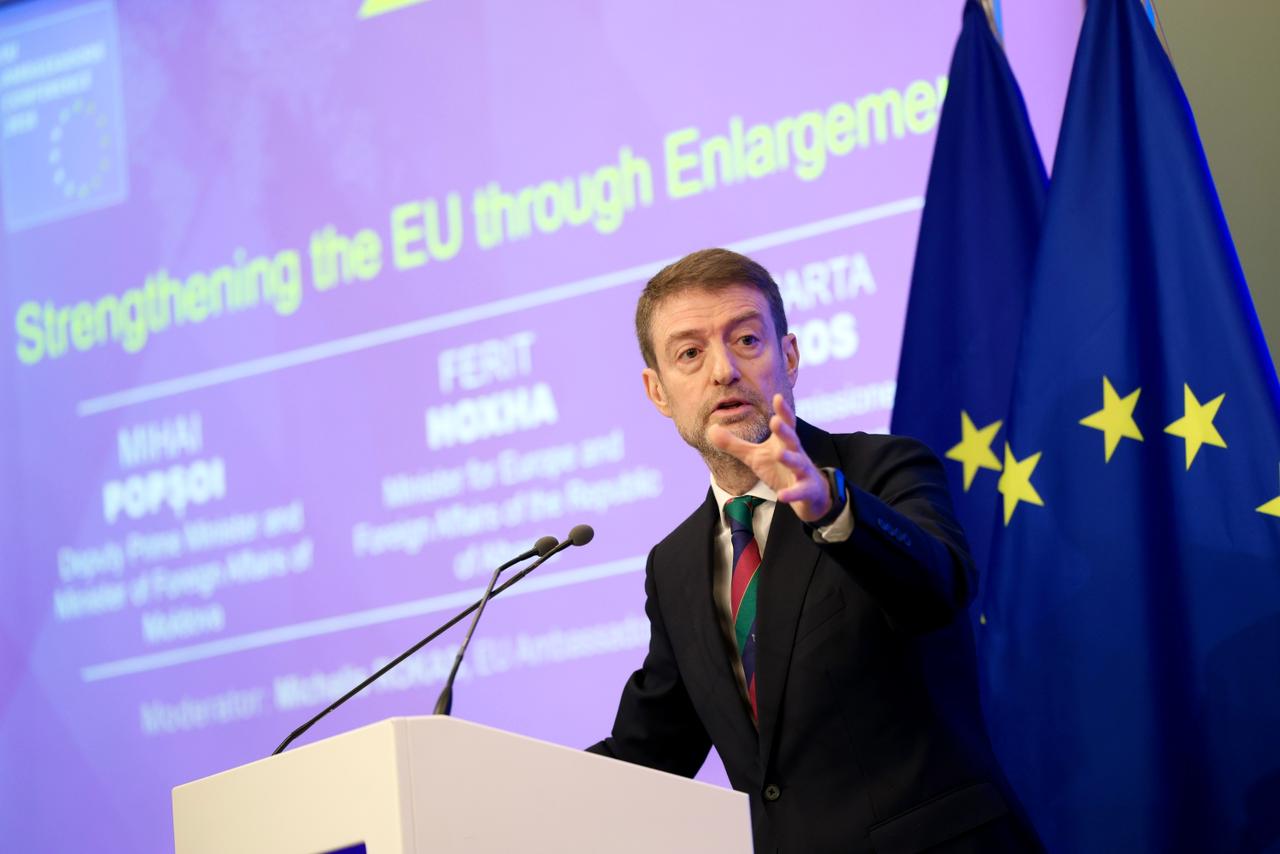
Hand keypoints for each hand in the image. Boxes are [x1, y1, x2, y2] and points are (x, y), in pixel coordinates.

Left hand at [708, 394, 832, 521]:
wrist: (808, 493)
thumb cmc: (779, 468)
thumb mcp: (755, 456)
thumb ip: (735, 444)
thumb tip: (711, 429)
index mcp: (784, 442)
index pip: (785, 423)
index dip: (782, 410)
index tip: (777, 397)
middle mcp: (796, 453)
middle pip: (791, 439)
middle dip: (784, 430)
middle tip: (775, 420)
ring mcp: (803, 471)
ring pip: (798, 463)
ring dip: (790, 458)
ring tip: (779, 454)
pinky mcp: (806, 490)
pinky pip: (799, 491)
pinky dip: (791, 493)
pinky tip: (782, 496)